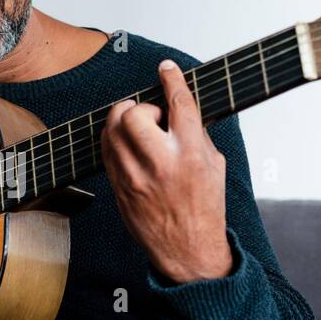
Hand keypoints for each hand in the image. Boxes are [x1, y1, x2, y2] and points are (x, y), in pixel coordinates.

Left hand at [101, 59, 232, 283]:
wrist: (187, 250)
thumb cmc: (204, 207)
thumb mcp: (214, 165)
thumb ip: (196, 134)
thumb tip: (179, 107)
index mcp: (191, 155)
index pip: (178, 104)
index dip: (171, 79)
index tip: (166, 68)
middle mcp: (161, 164)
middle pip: (134, 114)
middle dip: (140, 108)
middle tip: (151, 117)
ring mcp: (135, 177)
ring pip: (112, 130)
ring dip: (122, 120)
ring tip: (137, 129)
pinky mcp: (119, 188)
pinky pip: (106, 151)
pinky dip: (113, 140)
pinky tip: (126, 144)